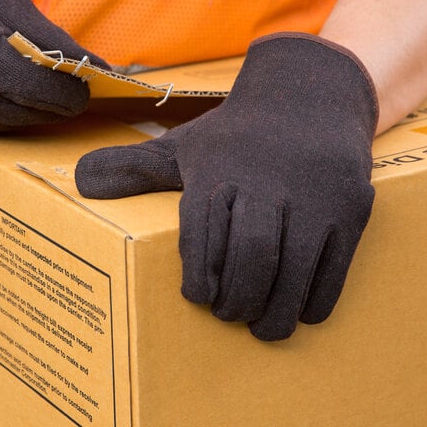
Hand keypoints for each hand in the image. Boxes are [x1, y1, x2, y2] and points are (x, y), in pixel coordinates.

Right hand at [0, 0, 107, 130]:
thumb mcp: (21, 10)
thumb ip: (62, 46)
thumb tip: (107, 73)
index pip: (49, 96)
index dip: (72, 95)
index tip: (80, 90)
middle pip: (28, 115)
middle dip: (48, 103)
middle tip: (55, 89)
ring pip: (1, 124)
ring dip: (17, 109)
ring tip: (14, 84)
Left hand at [75, 34, 377, 340]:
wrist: (307, 101)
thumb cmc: (235, 136)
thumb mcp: (182, 146)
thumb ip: (134, 168)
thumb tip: (77, 181)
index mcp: (218, 171)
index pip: (201, 234)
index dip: (198, 275)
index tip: (198, 297)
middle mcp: (266, 183)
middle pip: (249, 256)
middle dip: (236, 299)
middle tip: (228, 314)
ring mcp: (312, 198)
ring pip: (290, 269)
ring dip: (271, 309)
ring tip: (259, 325)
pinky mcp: (348, 210)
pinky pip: (332, 269)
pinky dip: (312, 300)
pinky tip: (298, 310)